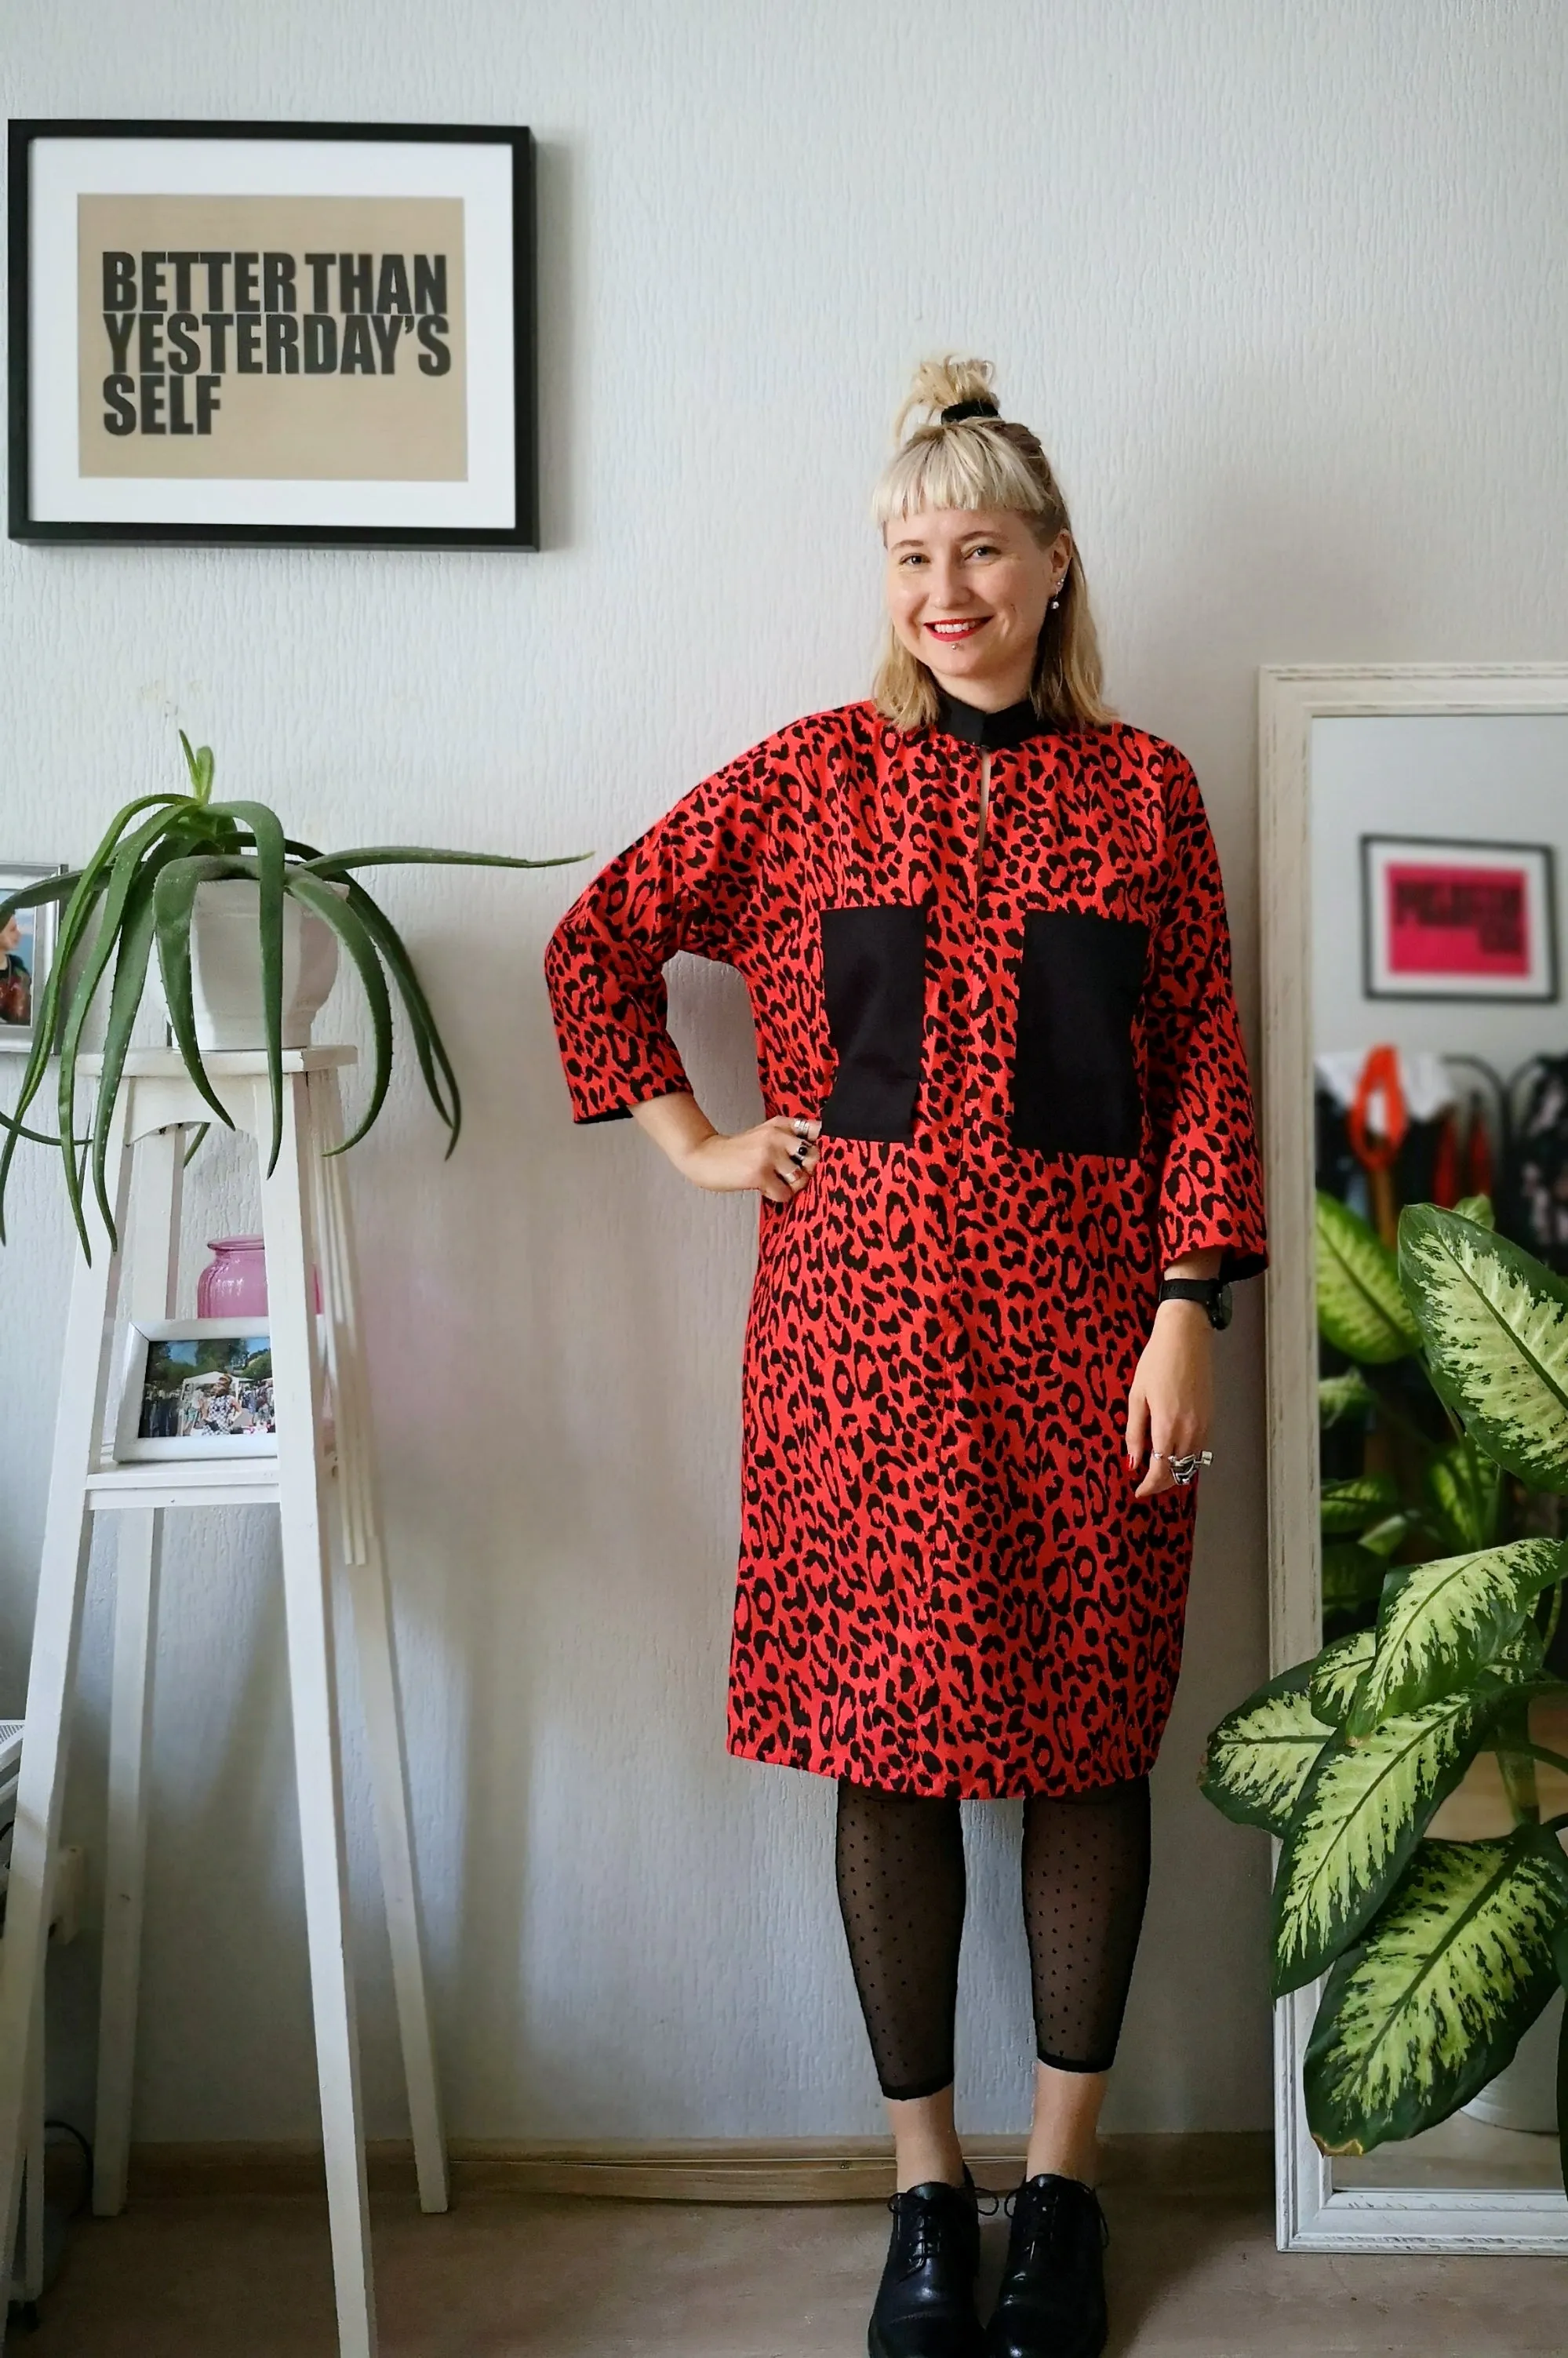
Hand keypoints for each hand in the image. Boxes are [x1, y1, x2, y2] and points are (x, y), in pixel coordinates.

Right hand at [676, 1115, 821, 1203]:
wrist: (706, 1156)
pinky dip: (776, 1196)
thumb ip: (790, 1139)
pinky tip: (763, 1188)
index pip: (817, 1130)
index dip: (822, 1146)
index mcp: (781, 1123)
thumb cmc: (738, 1152)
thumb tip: (819, 1158)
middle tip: (789, 1175)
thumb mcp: (765, 1135)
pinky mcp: (760, 1173)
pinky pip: (785, 1193)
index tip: (812, 1158)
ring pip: (801, 1178)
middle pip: (815, 1157)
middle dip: (805, 1171)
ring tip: (772, 1181)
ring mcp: (769, 1153)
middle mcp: (778, 1135)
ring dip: (790, 1186)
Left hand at [1124, 1300, 1213, 1498]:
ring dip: (1176, 1472)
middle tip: (1145, 1484)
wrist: (1186, 1337)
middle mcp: (1190, 1430)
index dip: (1149, 1486)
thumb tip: (1133, 1462)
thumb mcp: (1136, 1396)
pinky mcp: (1210, 1417)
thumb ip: (1135, 1432)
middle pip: (1178, 1472)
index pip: (1161, 1471)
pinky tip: (1173, 1452)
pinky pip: (1199, 1448)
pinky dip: (1186, 1457)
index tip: (1138, 1491)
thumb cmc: (1156, 1362)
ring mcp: (1204, 1424)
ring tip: (1158, 1471)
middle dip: (1162, 1483)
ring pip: (1191, 1463)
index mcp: (1168, 1425)